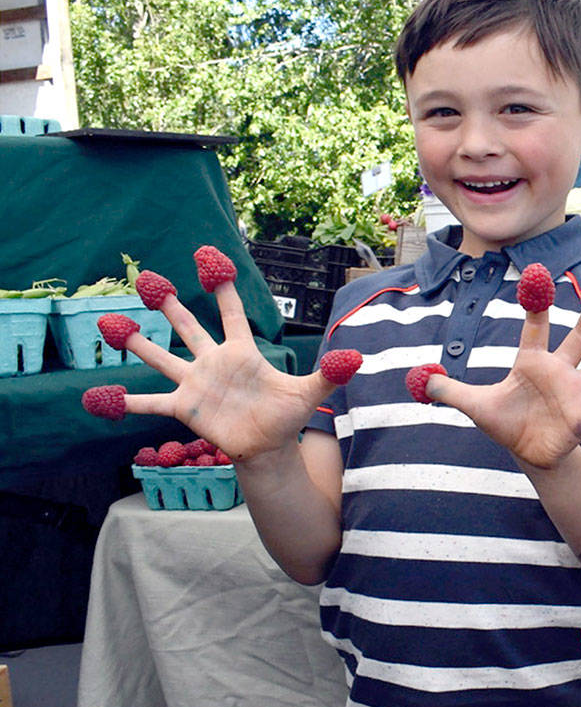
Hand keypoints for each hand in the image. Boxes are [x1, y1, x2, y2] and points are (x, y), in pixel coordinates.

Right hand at [102, 264, 345, 461]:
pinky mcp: (184, 408)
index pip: (232, 313)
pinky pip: (150, 403)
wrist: (267, 448)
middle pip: (187, 326)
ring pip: (161, 356)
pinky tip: (99, 397)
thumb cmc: (286, 416)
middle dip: (169, 303)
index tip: (211, 259)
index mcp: (242, 352)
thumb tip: (356, 356)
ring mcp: (195, 383)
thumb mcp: (310, 393)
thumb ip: (329, 373)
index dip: (222, 288)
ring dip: (137, 342)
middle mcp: (213, 362)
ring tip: (110, 322)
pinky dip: (127, 402)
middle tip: (147, 277)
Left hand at [413, 284, 580, 469]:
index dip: (535, 300)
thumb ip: (448, 389)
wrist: (528, 452)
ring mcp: (577, 392)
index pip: (534, 324)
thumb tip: (417, 377)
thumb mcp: (474, 405)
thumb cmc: (506, 422)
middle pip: (578, 335)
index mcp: (532, 360)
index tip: (537, 270)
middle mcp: (560, 370)